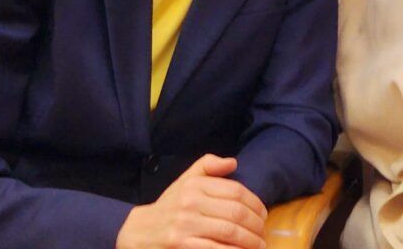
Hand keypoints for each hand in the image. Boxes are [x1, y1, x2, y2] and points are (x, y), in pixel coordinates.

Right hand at [115, 154, 266, 248]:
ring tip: (259, 246)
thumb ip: (208, 166)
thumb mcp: (185, 181)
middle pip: (236, 213)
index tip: (264, 215)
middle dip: (256, 226)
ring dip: (250, 241)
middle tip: (263, 234)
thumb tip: (233, 162)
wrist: (138, 232)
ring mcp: (185, 226)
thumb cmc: (169, 206)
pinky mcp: (182, 246)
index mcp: (195, 185)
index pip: (236, 191)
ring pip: (229, 232)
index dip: (256, 204)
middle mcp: (190, 203)